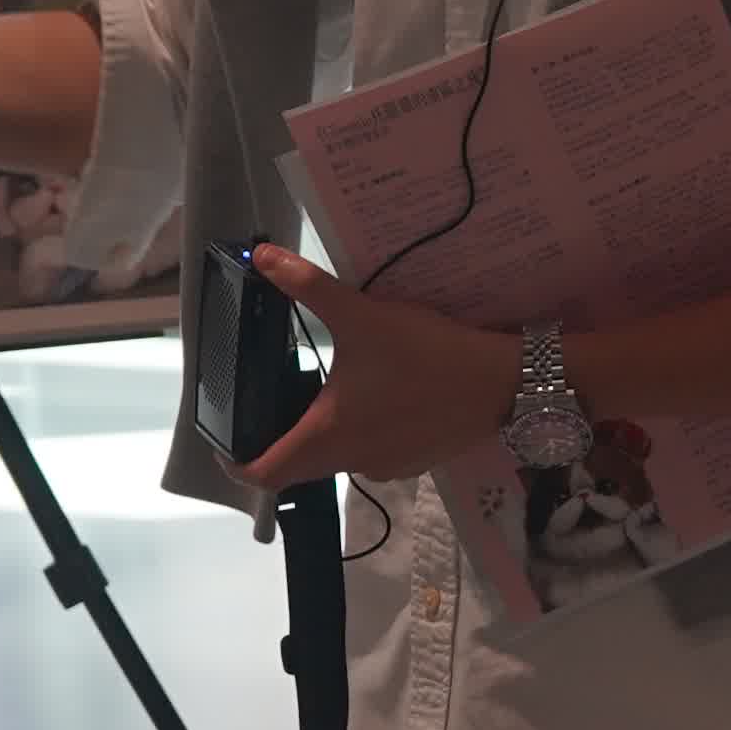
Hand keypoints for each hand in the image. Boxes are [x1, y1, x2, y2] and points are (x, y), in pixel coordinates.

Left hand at [236, 243, 516, 496]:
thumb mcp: (363, 315)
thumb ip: (309, 287)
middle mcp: (350, 461)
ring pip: (335, 459)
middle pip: (296, 466)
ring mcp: (384, 466)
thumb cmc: (426, 355)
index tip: (226, 440)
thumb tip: (263, 256)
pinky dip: (359, 433)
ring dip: (323, 434)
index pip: (263, 473)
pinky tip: (374, 397)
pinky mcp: (413, 461)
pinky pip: (369, 453)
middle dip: (279, 439)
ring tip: (323, 392)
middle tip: (269, 403)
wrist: (503, 384)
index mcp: (327, 436)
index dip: (236, 461)